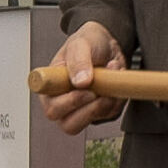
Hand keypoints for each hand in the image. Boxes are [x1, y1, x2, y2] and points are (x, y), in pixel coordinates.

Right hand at [45, 19, 119, 138]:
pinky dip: (116, 100)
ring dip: (104, 103)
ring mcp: (82, 109)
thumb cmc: (88, 43)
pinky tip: (113, 83)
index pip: (51, 108)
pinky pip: (109, 115)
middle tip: (98, 90)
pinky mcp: (101, 112)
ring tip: (108, 78)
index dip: (67, 103)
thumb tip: (80, 82)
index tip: (82, 88)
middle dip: (88, 109)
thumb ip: (78, 60)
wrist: (108, 45)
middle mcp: (63, 102)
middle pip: (68, 124)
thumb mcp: (80, 43)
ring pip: (89, 123)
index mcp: (51, 87)